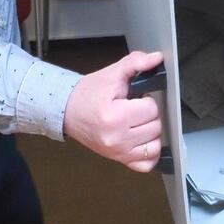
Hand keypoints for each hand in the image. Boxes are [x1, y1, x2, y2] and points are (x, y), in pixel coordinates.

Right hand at [64, 50, 164, 171]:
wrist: (67, 110)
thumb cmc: (87, 94)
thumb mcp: (111, 74)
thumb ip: (135, 62)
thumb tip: (156, 58)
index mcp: (114, 117)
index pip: (150, 109)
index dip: (146, 100)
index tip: (136, 98)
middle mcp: (116, 139)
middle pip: (155, 127)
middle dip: (148, 115)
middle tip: (134, 109)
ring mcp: (117, 152)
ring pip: (155, 146)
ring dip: (151, 133)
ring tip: (138, 123)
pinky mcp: (118, 159)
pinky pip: (146, 164)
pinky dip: (149, 153)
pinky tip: (142, 140)